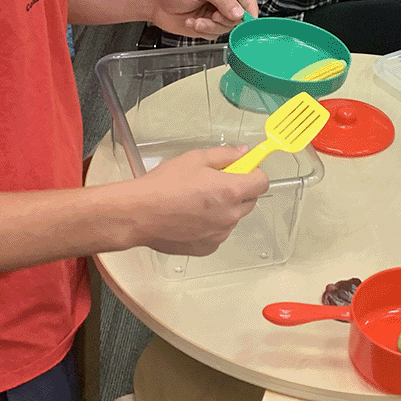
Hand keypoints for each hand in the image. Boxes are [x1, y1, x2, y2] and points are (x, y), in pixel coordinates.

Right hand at [132, 147, 269, 256]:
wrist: (138, 214)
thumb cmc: (164, 185)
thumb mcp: (195, 159)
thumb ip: (225, 155)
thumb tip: (243, 153)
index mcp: (231, 191)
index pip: (262, 182)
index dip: (254, 173)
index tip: (244, 169)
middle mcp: (230, 216)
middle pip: (250, 201)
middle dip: (239, 190)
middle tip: (215, 182)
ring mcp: (220, 234)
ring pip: (233, 217)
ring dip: (224, 208)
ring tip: (197, 200)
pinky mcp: (208, 247)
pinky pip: (218, 232)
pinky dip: (211, 225)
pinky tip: (190, 217)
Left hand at [147, 0, 257, 37]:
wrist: (156, 1)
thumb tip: (239, 13)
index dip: (249, 9)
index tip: (246, 20)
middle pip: (240, 15)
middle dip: (224, 19)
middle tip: (212, 16)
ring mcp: (218, 12)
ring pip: (228, 27)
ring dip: (211, 26)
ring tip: (197, 19)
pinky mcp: (210, 25)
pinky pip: (216, 34)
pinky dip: (204, 31)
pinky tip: (193, 22)